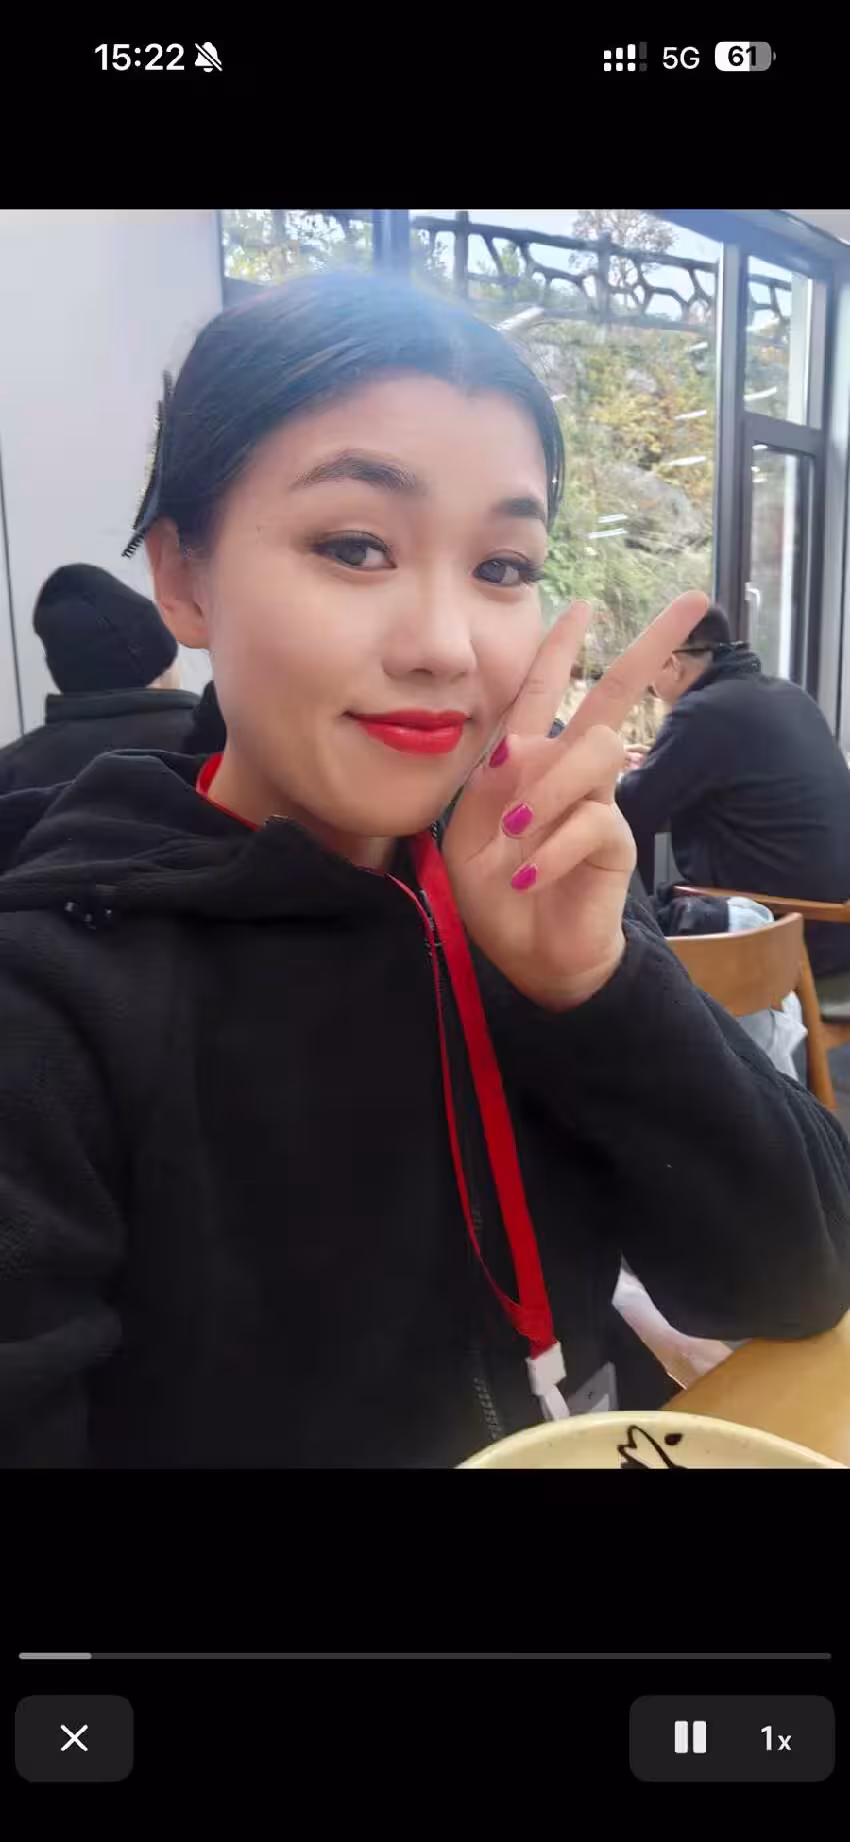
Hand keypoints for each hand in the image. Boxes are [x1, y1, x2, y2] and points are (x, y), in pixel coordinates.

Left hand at [442, 590, 707, 1010]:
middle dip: (650, 645)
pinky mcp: (616, 840)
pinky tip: (526, 876)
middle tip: (693, 603)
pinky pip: (590, 820)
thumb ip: (490, 784)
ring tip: (513, 837)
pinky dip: (550, 849)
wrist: (527, 953)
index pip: (544, 690)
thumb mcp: (469, 832)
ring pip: (592, 750)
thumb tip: (524, 742)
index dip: (559, 647)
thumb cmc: (494, 890)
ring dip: (546, 790)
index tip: (580, 604)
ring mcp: (600, 802)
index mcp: (529, 762)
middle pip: (614, 694)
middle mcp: (572, 772)